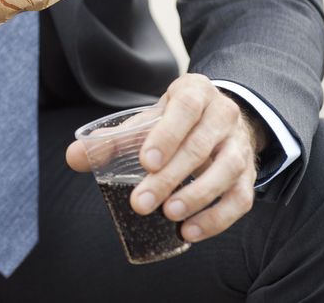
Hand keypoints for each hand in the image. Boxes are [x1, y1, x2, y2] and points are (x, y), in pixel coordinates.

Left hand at [66, 73, 268, 242]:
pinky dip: (218, 218)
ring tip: (169, 215)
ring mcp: (240, 144)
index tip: (145, 162)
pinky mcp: (249, 173)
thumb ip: (112, 139)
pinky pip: (241, 197)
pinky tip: (190, 232)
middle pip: (201, 145)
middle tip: (142, 203)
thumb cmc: (174, 120)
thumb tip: (74, 157)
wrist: (217, 118)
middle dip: (170, 177)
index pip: (186, 107)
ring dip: (198, 196)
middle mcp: (223, 114)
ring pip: (227, 170)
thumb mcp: (147, 120)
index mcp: (195, 92)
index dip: (167, 135)